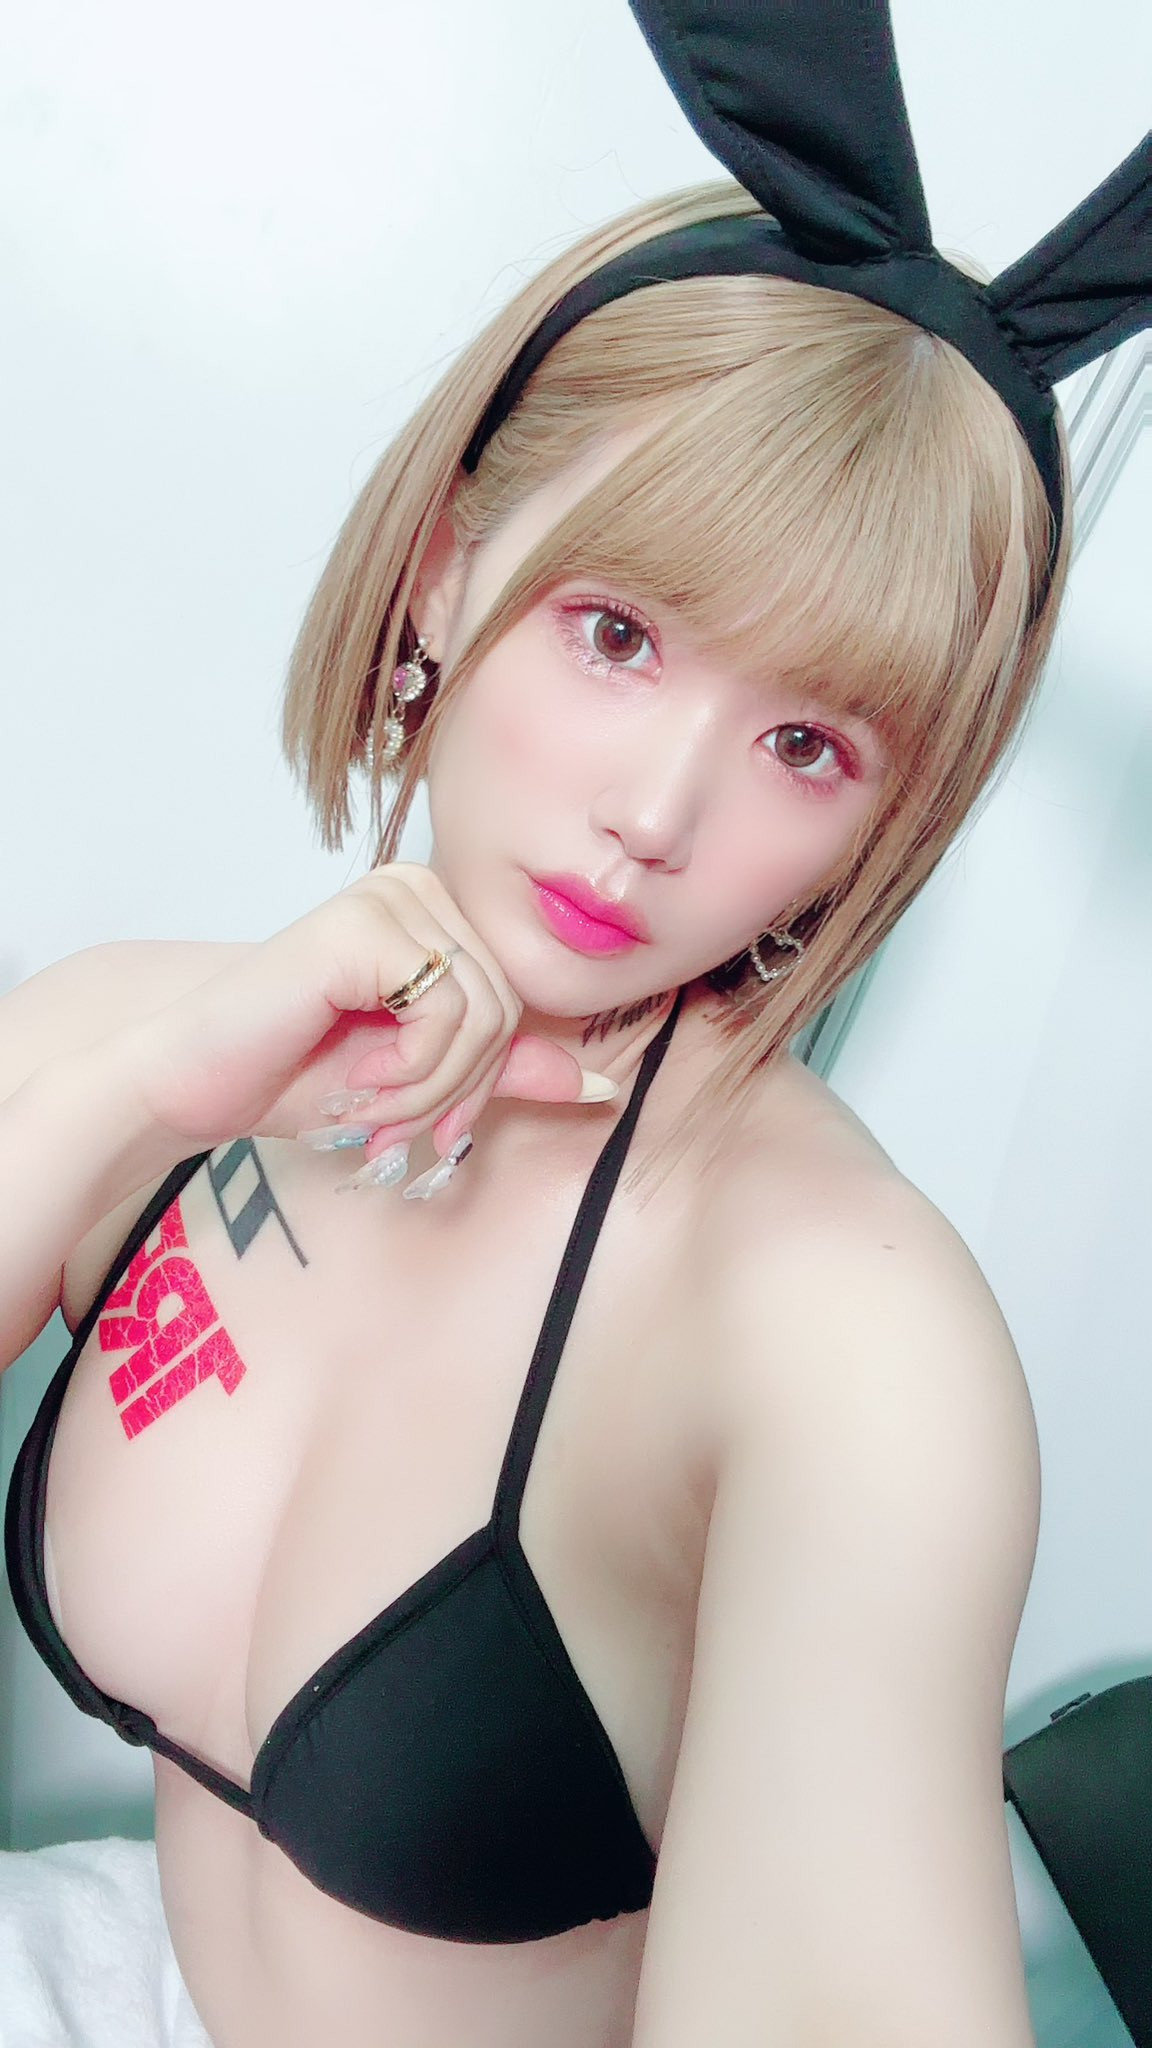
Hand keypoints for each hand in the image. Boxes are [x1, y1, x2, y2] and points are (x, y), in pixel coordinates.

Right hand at [124, 864, 612, 1160]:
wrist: (190, 1079)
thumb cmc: (287, 1074)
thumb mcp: (420, 1080)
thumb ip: (501, 1072)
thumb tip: (599, 1087)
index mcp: (436, 913)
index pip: (517, 1003)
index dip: (486, 1082)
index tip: (437, 1131)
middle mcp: (418, 887)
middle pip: (508, 1010)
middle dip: (458, 1093)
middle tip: (394, 1131)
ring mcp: (390, 897)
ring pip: (485, 1015)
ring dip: (430, 1092)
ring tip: (368, 1110)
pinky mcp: (364, 922)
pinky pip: (447, 1013)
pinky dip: (411, 1072)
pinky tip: (355, 1082)